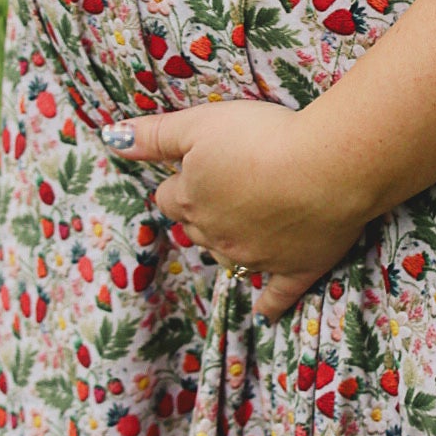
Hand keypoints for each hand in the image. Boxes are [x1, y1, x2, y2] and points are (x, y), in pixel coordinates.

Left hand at [106, 98, 369, 319]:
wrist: (324, 167)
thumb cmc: (261, 136)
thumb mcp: (199, 123)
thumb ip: (154, 134)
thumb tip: (111, 138)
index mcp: (191, 199)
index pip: (169, 197)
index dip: (182, 181)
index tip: (199, 167)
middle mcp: (216, 234)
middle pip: (196, 228)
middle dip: (204, 211)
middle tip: (229, 187)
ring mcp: (254, 257)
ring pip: (228, 256)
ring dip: (231, 243)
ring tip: (246, 224)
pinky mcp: (294, 269)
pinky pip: (277, 296)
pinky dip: (269, 304)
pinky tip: (263, 312)